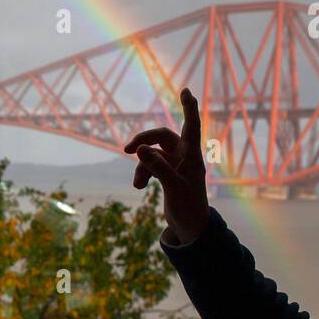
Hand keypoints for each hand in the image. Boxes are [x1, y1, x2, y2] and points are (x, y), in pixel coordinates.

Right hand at [124, 87, 210, 243]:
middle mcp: (184, 156)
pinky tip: (139, 187)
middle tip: (126, 149)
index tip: (186, 91)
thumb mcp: (173, 187)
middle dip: (143, 141)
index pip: (191, 125)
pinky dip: (142, 173)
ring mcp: (176, 164)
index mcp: (192, 155)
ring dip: (142, 165)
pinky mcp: (168, 174)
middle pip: (161, 136)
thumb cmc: (188, 207)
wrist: (191, 228)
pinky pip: (150, 165)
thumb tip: (139, 150)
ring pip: (153, 152)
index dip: (189, 107)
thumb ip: (157, 167)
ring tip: (138, 184)